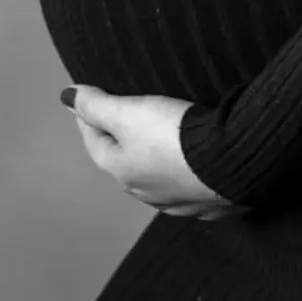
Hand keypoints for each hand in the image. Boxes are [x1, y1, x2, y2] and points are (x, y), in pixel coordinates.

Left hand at [62, 84, 237, 216]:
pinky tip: (194, 168)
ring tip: (158, 140)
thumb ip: (96, 104)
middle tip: (120, 118)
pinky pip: (192, 186)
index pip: (95, 142)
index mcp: (123, 172)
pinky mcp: (213, 204)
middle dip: (119, 142)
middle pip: (125, 163)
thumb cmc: (176, 137)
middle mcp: (147, 194)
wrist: (235, 161)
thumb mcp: (130, 112)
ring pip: (158, 179)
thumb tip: (67, 96)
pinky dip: (186, 174)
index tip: (87, 100)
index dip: (88, 117)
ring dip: (152, 161)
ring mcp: (182, 203)